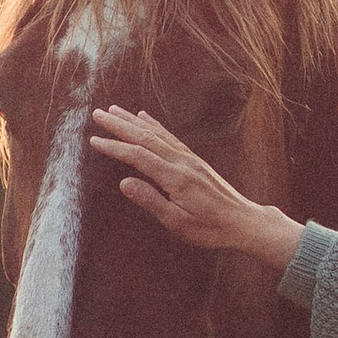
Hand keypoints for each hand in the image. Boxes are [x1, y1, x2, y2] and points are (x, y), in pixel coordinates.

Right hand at [90, 107, 304, 270]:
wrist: (243, 221)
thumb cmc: (210, 227)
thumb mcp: (178, 222)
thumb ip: (150, 200)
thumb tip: (123, 182)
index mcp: (176, 178)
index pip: (139, 156)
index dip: (115, 147)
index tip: (95, 140)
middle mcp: (182, 162)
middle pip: (145, 137)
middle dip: (120, 125)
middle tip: (98, 114)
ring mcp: (189, 158)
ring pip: (157, 133)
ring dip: (133, 120)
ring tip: (114, 109)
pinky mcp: (194, 159)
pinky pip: (170, 136)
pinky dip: (155, 125)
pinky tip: (145, 117)